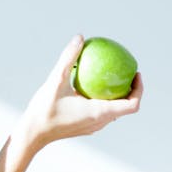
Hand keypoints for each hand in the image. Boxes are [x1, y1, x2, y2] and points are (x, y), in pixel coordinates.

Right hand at [15, 35, 141, 149]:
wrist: (32, 134)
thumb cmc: (44, 110)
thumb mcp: (55, 81)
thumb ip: (68, 59)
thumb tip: (80, 38)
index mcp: (99, 112)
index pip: (131, 105)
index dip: (139, 89)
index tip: (136, 73)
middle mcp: (100, 122)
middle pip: (126, 107)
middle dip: (130, 89)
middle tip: (126, 71)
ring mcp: (93, 127)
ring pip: (114, 111)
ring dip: (117, 96)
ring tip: (112, 77)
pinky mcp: (85, 127)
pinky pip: (101, 113)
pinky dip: (104, 100)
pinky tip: (91, 87)